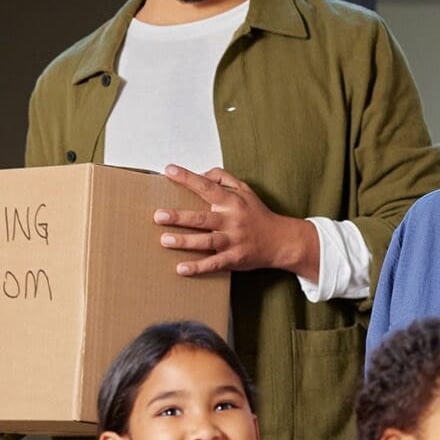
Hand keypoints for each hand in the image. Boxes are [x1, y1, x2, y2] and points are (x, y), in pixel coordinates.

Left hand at [156, 166, 317, 279]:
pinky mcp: (234, 259)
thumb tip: (201, 174)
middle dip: (179, 216)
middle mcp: (232, 220)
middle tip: (159, 215)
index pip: (207, 187)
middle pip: (202, 218)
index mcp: (232, 202)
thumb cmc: (258, 214)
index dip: (188, 178)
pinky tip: (181, 269)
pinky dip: (198, 267)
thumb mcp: (245, 190)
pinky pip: (214, 264)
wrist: (281, 241)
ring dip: (185, 241)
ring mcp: (233, 241)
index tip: (170, 171)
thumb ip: (223, 178)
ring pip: (206, 241)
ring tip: (165, 239)